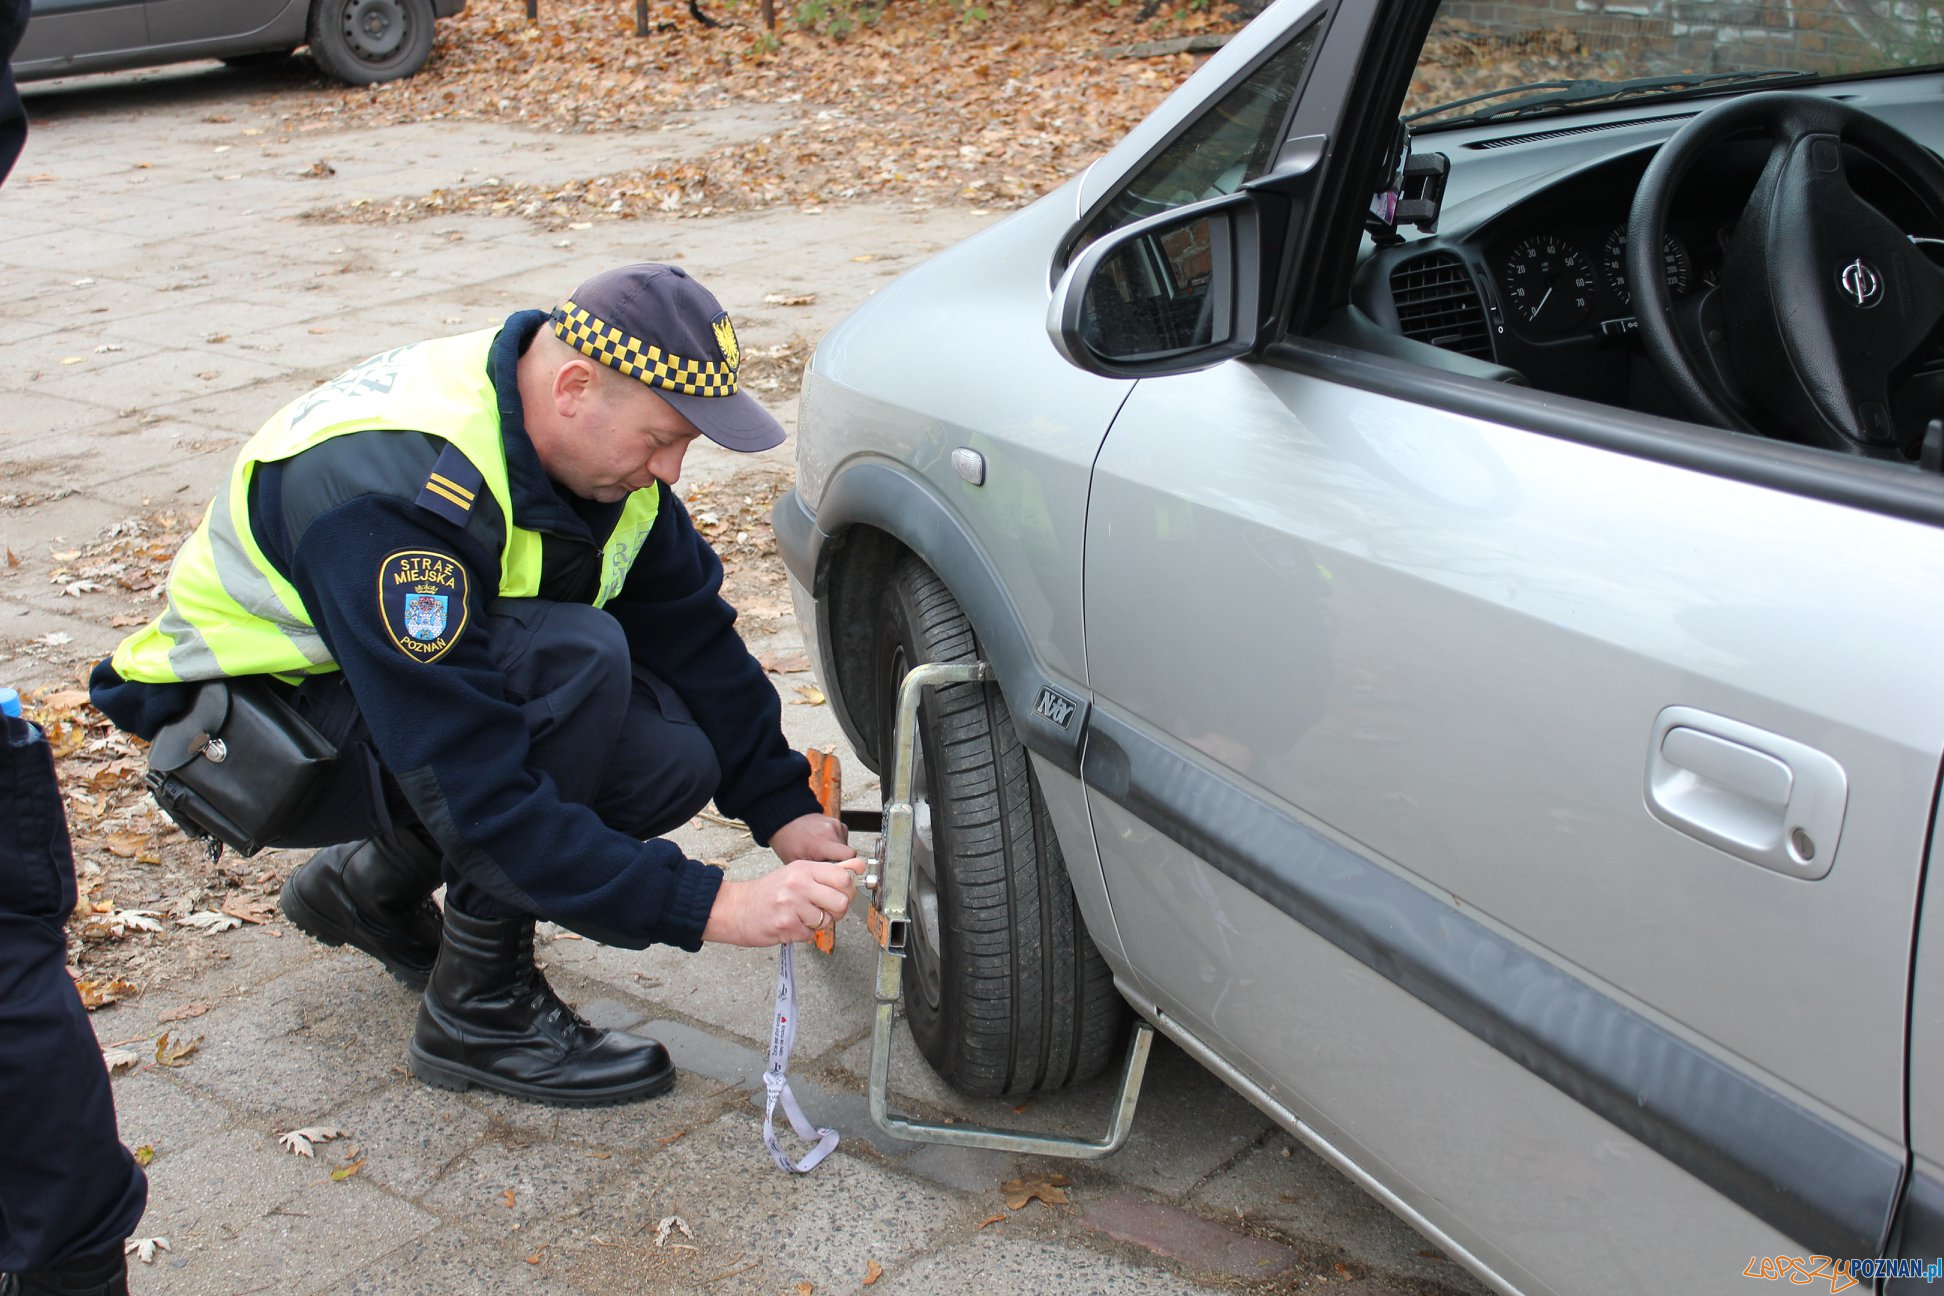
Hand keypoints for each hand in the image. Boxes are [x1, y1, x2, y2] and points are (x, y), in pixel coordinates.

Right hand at [702, 856, 865, 947]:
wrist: (736, 908)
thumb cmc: (769, 892)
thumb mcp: (799, 873)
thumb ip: (831, 870)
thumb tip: (860, 865)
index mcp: (805, 868)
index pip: (844, 878)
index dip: (847, 890)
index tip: (838, 894)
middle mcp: (799, 884)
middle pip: (842, 902)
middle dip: (835, 911)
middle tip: (821, 910)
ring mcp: (792, 905)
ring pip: (827, 921)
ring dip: (817, 924)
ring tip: (801, 916)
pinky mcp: (785, 926)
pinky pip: (810, 935)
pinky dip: (802, 933)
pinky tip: (790, 924)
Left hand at [767, 813, 852, 867]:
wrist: (786, 822)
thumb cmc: (789, 841)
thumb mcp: (797, 862)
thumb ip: (816, 871)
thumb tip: (831, 881)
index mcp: (819, 842)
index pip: (849, 856)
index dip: (846, 867)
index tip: (839, 873)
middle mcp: (830, 831)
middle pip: (848, 854)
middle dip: (840, 862)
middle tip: (826, 865)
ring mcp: (835, 825)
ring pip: (846, 848)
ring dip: (837, 854)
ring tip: (822, 853)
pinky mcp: (838, 823)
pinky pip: (843, 840)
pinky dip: (836, 845)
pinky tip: (824, 845)